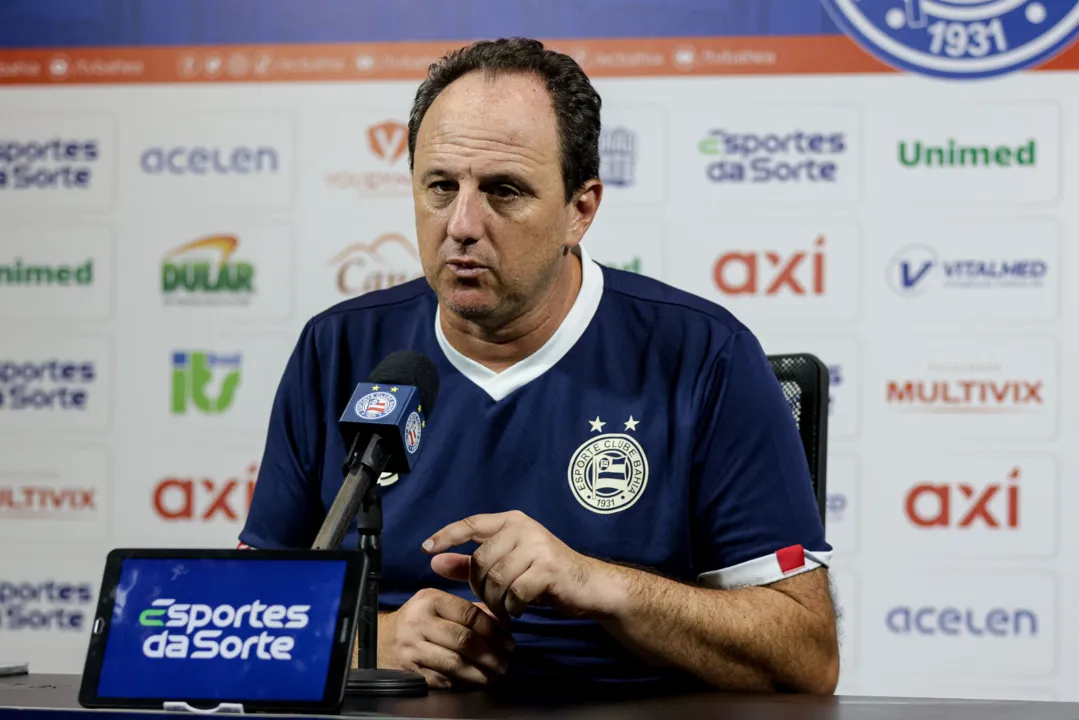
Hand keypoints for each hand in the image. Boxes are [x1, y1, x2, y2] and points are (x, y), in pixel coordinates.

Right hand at [377, 588, 514, 688]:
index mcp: (430, 600)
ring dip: (480, 672)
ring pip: (455, 663)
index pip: (469, 615)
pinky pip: (443, 679)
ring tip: (494, 674)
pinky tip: (474, 682)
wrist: (378, 641)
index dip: (494, 631)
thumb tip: (502, 621)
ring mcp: (412, 648)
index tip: (509, 642)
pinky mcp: (409, 671)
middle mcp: (419, 622)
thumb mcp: (437, 604)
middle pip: (464, 640)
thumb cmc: (416, 621)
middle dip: (490, 654)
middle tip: (504, 662)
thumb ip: (468, 609)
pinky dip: (462, 683)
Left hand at [423, 510, 611, 623]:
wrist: (588, 586)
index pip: (472, 524)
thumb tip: (434, 561)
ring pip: (495, 579)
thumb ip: (468, 564)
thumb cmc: (544, 575)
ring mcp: (537, 546)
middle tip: (492, 599)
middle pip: (480, 560)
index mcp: (512, 521)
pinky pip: (514, 593)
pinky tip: (518, 609)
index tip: (426, 550)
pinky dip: (512, 607)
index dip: (447, 536)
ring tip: (505, 607)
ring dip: (496, 601)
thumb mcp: (506, 566)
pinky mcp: (547, 568)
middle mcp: (524, 528)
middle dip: (479, 586)